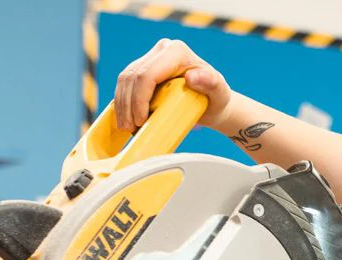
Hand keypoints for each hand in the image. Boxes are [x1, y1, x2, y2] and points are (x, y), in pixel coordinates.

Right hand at [113, 38, 232, 131]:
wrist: (213, 102)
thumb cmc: (217, 98)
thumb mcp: (219, 93)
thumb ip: (210, 83)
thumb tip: (191, 77)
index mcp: (177, 52)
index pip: (148, 74)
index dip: (140, 98)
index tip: (141, 120)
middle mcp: (162, 50)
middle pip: (133, 77)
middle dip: (128, 104)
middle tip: (130, 128)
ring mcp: (151, 58)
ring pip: (125, 80)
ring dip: (122, 105)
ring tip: (126, 127)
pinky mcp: (144, 69)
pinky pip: (126, 84)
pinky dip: (123, 102)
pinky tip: (124, 118)